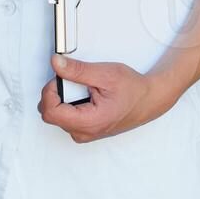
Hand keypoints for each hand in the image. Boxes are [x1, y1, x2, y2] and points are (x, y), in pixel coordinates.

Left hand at [37, 54, 175, 142]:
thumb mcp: (106, 74)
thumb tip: (56, 64)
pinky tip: (87, 96)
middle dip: (59, 93)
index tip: (61, 78)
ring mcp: (83, 133)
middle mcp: (83, 133)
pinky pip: (66, 116)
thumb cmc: (133, 90)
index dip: (50, 91)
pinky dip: (71, 103)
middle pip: (50, 113)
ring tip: (88, 90)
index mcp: (88, 123)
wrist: (149, 100)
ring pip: (57, 114)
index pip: (50, 112)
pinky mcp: (84, 130)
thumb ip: (78, 70)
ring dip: (66, 97)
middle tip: (80, 83)